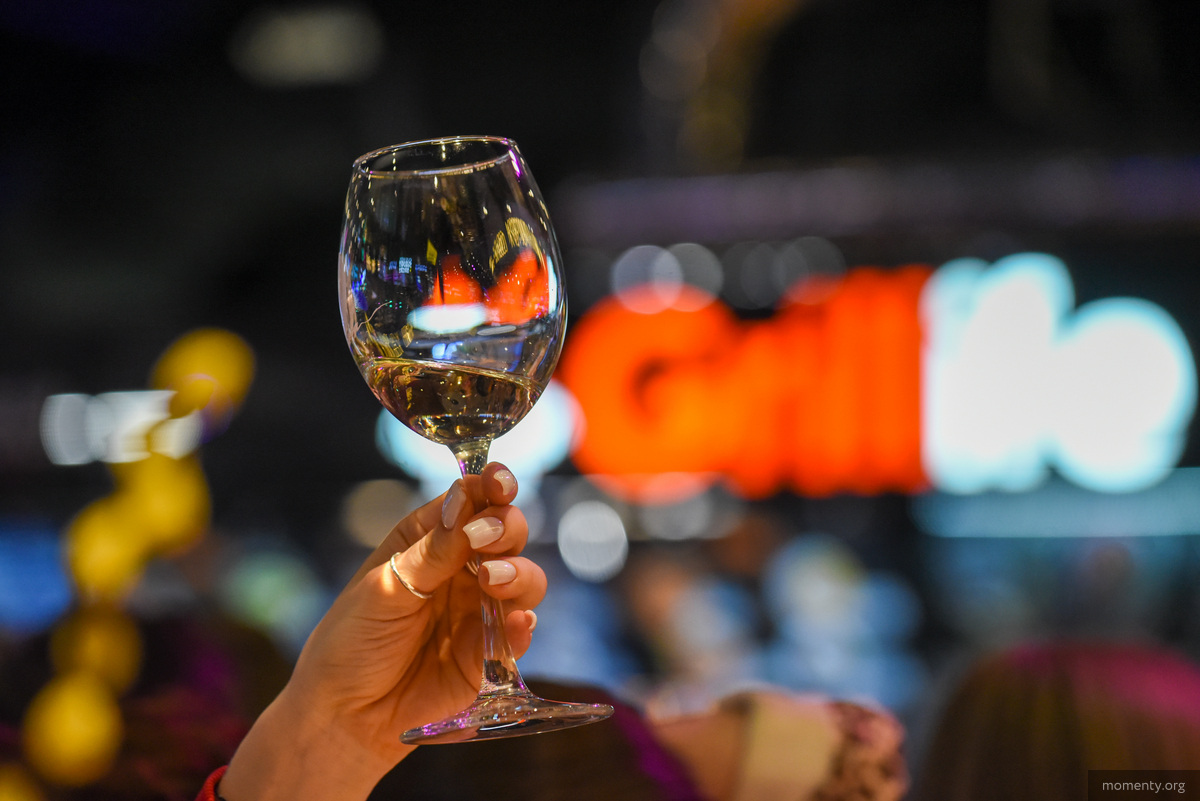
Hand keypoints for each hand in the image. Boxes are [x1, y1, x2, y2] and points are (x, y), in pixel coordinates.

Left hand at [218, 463, 545, 800]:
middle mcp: (461, 568)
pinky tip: (514, 622)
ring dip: (518, 572)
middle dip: (506, 528)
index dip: (490, 486)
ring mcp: (479, 609)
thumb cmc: (353, 641)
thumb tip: (466, 503)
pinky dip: (523, 623)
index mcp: (429, 539)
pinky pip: (521, 631)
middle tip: (485, 540)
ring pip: (524, 577)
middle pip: (507, 533)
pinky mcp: (492, 652)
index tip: (498, 482)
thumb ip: (432, 551)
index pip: (470, 501)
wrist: (345, 714)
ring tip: (494, 581)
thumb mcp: (384, 588)